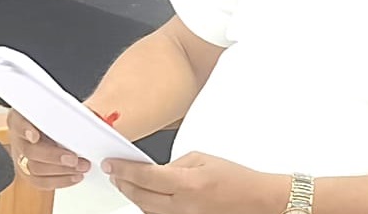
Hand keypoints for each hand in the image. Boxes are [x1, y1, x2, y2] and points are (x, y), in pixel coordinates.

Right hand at [7, 109, 91, 189]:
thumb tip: (90, 117)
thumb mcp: (53, 107)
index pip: (19, 123)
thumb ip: (65, 112)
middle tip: (74, 159)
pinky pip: (41, 182)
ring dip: (61, 172)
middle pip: (30, 151)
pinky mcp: (27, 173)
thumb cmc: (47, 116)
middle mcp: (18, 139)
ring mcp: (20, 158)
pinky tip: (74, 176)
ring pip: (35, 170)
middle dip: (54, 157)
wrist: (39, 126)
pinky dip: (60, 181)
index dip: (26, 130)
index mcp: (21, 119)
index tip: (35, 136)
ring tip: (80, 169)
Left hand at [105, 151, 288, 213]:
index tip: (111, 164)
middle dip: (124, 183)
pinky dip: (149, 206)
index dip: (124, 169)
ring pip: (147, 210)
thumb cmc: (237, 179)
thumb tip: (156, 170)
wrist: (256, 201)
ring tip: (125, 183)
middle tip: (114, 172)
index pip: (145, 176)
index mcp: (188, 183)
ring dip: (134, 196)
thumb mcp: (202, 159)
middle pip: (140, 197)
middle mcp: (183, 206)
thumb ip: (175, 163)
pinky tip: (145, 197)